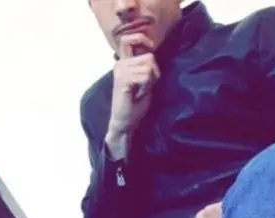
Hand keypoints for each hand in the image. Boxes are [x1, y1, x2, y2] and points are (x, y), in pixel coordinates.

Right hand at [105, 33, 159, 158]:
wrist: (124, 123)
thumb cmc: (134, 104)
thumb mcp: (143, 81)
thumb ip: (145, 66)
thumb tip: (152, 54)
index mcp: (123, 62)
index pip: (128, 39)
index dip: (140, 38)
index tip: (150, 46)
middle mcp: (120, 64)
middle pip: (149, 57)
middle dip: (154, 73)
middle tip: (145, 87)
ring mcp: (121, 71)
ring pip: (149, 67)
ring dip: (151, 82)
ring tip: (140, 92)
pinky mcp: (123, 79)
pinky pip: (146, 76)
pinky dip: (147, 87)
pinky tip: (138, 95)